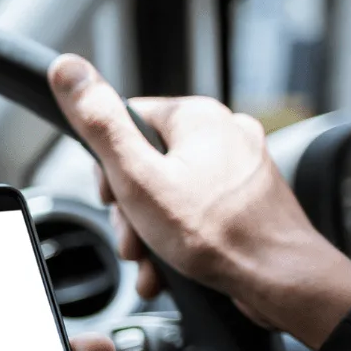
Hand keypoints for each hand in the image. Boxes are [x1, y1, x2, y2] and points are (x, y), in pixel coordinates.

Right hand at [47, 54, 350, 349]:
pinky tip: (172, 267)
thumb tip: (68, 69)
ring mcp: (242, 167)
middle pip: (147, 163)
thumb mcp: (138, 178)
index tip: (112, 198)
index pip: (126, 121)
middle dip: (130, 211)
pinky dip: (180, 240)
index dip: (108, 166)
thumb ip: (100, 125)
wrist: (281, 281)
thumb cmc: (217, 234)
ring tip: (152, 262)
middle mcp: (224, 133)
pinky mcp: (250, 199)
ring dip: (151, 233)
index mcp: (197, 117)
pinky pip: (199, 212)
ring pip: (171, 193)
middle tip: (133, 240)